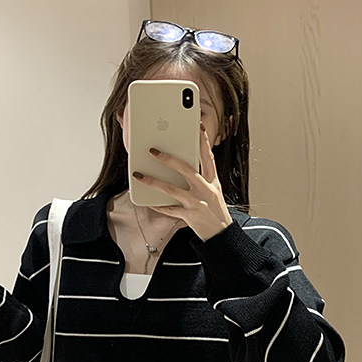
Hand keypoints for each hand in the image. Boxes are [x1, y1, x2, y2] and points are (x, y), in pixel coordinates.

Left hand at [134, 123, 233, 241]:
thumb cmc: (215, 211)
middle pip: (186, 169)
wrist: (222, 235)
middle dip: (168, 159)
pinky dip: (159, 205)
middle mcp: (206, 190)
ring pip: (172, 189)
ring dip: (153, 181)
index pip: (208, 157)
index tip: (199, 126)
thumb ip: (200, 179)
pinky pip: (170, 209)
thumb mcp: (213, 191)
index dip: (204, 141)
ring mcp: (198, 203)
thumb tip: (180, 167)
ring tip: (139, 175)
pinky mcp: (190, 216)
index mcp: (212, 181)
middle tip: (153, 151)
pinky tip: (149, 201)